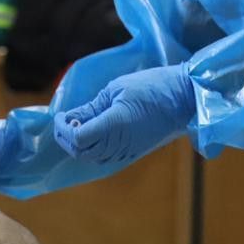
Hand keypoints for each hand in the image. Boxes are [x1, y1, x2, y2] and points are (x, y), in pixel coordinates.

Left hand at [54, 64, 194, 164]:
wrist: (184, 98)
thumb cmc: (152, 86)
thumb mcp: (116, 89)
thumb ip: (90, 108)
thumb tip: (68, 119)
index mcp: (114, 124)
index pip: (77, 139)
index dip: (62, 129)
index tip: (60, 116)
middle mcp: (119, 143)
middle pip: (81, 152)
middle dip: (66, 138)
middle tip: (64, 121)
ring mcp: (127, 150)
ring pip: (92, 157)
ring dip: (79, 144)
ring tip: (79, 124)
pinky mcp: (133, 152)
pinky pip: (105, 156)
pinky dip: (93, 147)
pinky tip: (94, 131)